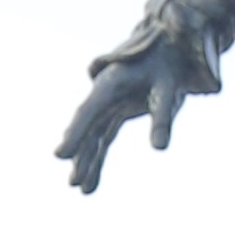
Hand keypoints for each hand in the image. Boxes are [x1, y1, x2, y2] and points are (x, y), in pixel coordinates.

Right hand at [58, 37, 210, 192]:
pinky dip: (99, 157)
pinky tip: (91, 181)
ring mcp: (111, 102)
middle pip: (89, 126)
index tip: (59, 155)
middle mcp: (106, 93)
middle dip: (80, 154)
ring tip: (79, 189)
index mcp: (113, 84)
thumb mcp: (169, 91)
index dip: (75, 134)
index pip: (90, 112)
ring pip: (95, 135)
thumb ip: (163, 117)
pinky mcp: (119, 109)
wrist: (174, 47)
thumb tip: (159, 148)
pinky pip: (105, 136)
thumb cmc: (171, 66)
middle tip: (72, 181)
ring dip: (88, 161)